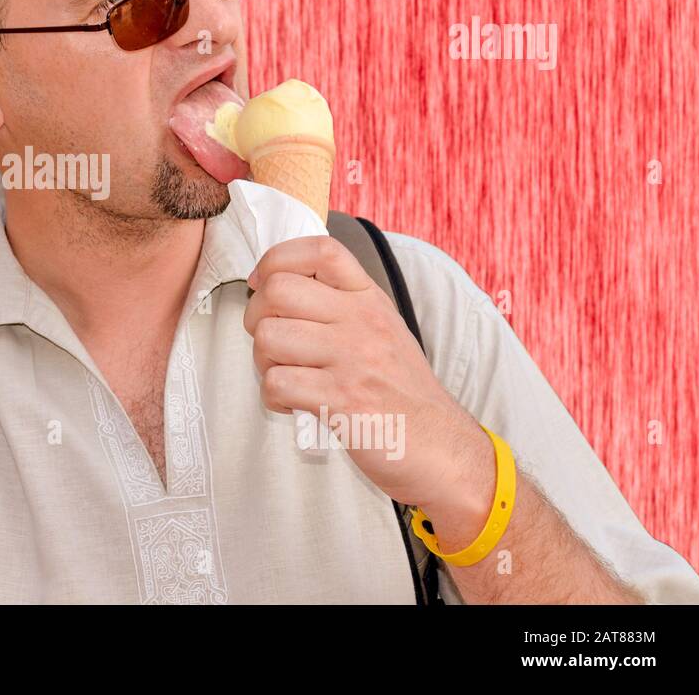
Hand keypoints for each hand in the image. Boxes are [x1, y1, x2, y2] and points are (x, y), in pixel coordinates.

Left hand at [243, 235, 493, 518]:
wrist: (442, 448)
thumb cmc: (400, 391)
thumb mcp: (381, 329)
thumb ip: (338, 304)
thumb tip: (275, 285)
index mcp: (368, 299)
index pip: (320, 250)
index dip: (276, 259)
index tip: (262, 283)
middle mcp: (362, 321)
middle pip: (278, 291)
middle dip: (256, 317)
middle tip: (272, 342)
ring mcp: (353, 359)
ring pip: (269, 337)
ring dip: (264, 361)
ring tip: (288, 375)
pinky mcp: (342, 400)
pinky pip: (277, 383)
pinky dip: (275, 397)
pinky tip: (296, 404)